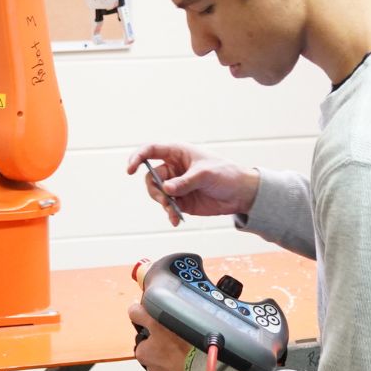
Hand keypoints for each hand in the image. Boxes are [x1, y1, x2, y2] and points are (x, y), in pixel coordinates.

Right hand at [126, 143, 258, 225]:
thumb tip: (167, 189)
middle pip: (151, 177)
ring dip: (163, 203)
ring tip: (174, 211)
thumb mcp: (206, 174)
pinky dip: (169, 214)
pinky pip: (168, 207)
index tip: (130, 170)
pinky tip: (176, 220)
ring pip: (157, 194)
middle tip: (165, 200)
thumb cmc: (226, 174)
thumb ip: (185, 182)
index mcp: (177, 153)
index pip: (151, 150)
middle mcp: (173, 168)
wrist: (241, 193)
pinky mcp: (181, 200)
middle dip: (155, 190)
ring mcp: (176, 185)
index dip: (137, 157)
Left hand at [128, 301, 191, 370]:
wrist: (203, 367)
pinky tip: (193, 354)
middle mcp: (152, 367)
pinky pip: (182, 366)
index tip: (163, 325)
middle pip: (157, 348)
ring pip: (170, 358)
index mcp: (142, 354)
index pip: (144, 337)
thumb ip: (140, 313)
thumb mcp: (155, 322)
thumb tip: (133, 308)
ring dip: (177, 351)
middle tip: (178, 334)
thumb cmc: (180, 347)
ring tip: (187, 344)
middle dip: (166, 341)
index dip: (153, 328)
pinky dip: (186, 360)